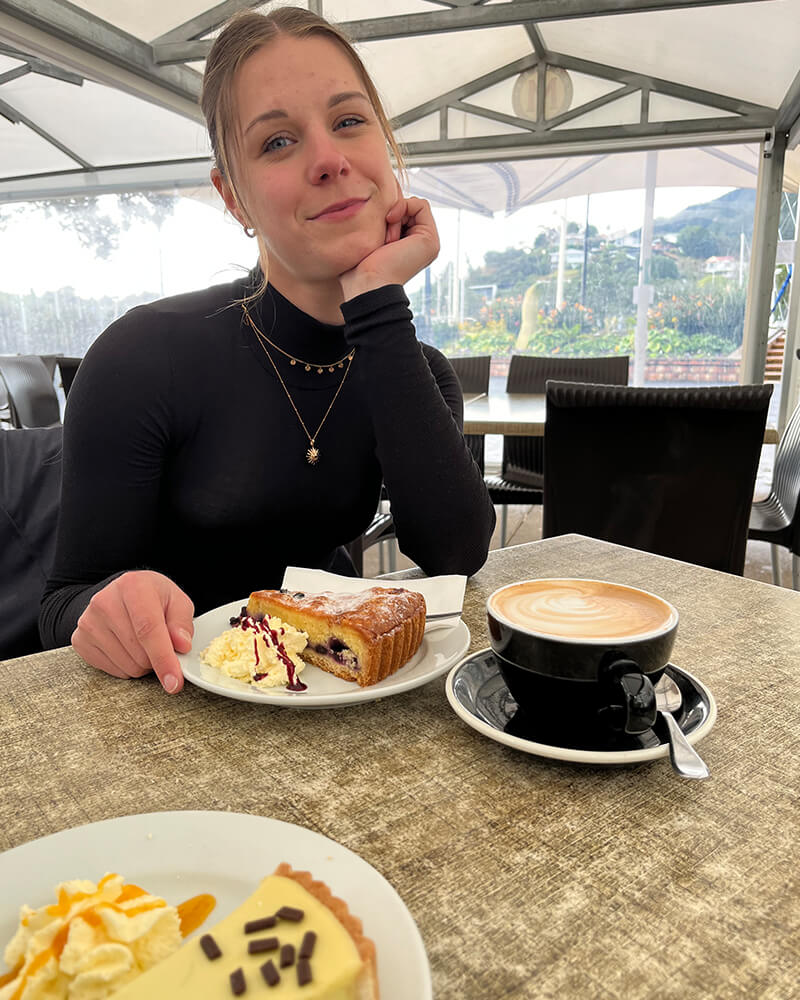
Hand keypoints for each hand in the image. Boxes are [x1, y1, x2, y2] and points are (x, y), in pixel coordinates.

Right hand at [71, 570, 193, 693]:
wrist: (123, 595)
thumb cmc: (153, 598)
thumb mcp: (177, 601)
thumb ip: (182, 623)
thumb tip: (181, 645)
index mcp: (133, 586)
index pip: (148, 629)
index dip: (163, 658)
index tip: (174, 682)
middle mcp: (105, 602)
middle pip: (138, 653)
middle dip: (157, 659)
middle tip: (161, 645)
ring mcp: (88, 622)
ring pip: (127, 666)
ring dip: (143, 664)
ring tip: (143, 644)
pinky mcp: (79, 640)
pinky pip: (112, 671)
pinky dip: (126, 667)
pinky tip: (127, 648)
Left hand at [339, 193, 439, 299]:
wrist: (367, 282)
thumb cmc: (360, 266)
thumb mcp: (368, 238)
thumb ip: (378, 222)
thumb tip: (380, 204)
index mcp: (408, 247)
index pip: (402, 213)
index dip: (388, 213)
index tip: (376, 229)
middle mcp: (420, 246)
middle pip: (408, 209)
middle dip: (391, 216)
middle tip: (382, 238)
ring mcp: (428, 244)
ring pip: (414, 207)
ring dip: (395, 216)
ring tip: (387, 238)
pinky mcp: (430, 240)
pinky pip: (421, 205)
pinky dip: (403, 208)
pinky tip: (391, 223)